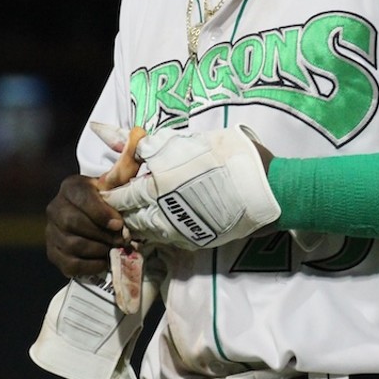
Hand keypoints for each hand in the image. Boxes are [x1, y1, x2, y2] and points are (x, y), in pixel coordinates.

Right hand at [45, 173, 128, 278]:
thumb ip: (125, 170)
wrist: (92, 216)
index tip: (119, 224)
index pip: (82, 199)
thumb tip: (138, 143)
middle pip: (74, 223)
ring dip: (99, 250)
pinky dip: (90, 266)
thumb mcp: (114, 184)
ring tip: (114, 249)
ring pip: (72, 245)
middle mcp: (55, 207)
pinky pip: (69, 264)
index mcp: (71, 187)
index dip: (101, 213)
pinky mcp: (53, 253)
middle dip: (102, 234)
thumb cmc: (108, 199)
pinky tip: (103, 260)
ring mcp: (51, 231)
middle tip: (122, 240)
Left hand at [101, 125, 280, 249]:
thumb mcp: (196, 140)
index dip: (114, 188)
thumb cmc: (235, 156)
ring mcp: (178, 227)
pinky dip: (156, 233)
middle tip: (118, 202)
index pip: (123, 189)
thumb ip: (161, 143)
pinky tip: (159, 225)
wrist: (268, 190)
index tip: (110, 187)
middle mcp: (163, 206)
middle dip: (121, 207)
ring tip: (135, 215)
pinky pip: (164, 240)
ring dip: (136, 221)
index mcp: (161, 178)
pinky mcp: (192, 239)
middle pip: (128, 213)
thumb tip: (133, 138)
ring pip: (143, 229)